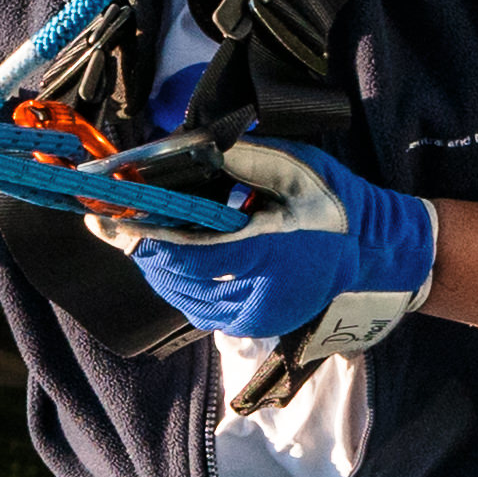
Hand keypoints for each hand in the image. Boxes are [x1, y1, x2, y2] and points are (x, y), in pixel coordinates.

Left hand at [113, 137, 436, 352]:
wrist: (374, 253)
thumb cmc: (336, 204)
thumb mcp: (295, 168)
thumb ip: (239, 160)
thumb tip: (184, 150)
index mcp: (267, 256)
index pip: (183, 252)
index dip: (138, 233)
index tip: (103, 214)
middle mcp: (253, 298)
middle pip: (170, 274)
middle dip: (141, 243)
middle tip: (113, 214)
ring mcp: (249, 318)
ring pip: (176, 292)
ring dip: (156, 261)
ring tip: (144, 230)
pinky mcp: (247, 326)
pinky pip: (192, 304)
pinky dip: (177, 278)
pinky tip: (177, 254)